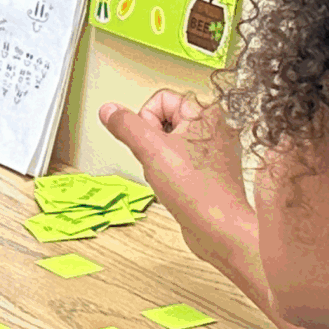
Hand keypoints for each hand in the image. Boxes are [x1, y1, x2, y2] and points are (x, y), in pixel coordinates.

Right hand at [100, 90, 251, 274]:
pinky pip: (178, 162)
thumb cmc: (198, 192)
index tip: (152, 143)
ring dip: (158, 160)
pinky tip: (175, 187)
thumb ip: (127, 126)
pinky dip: (169, 174)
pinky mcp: (209, 171)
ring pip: (168, 143)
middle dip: (152, 143)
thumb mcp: (151, 151)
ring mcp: (213, 150)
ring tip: (170, 176)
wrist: (219, 229)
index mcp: (207, 112)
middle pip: (163, 120)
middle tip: (161, 161)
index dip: (146, 121)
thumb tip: (109, 110)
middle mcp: (214, 128)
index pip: (160, 98)